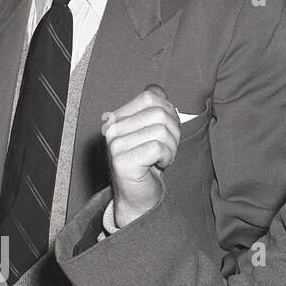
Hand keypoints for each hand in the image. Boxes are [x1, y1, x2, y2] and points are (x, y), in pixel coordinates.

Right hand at [102, 85, 178, 227]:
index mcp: (117, 118)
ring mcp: (115, 145)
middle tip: (166, 148)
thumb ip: (153, 108)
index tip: (166, 130)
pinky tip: (158, 165)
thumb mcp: (152, 131)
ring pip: (161, 130)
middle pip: (160, 113)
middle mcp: (112, 129)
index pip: (150, 97)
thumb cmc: (147, 163)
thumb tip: (156, 88)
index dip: (168, 111)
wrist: (138, 197)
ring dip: (171, 147)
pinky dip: (167, 157)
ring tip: (161, 157)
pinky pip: (159, 147)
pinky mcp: (122, 161)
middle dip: (173, 132)